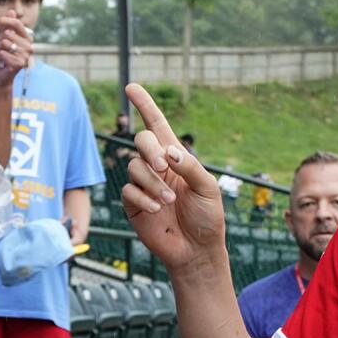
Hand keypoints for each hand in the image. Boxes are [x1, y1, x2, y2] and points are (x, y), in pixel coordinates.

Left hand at [0, 11, 33, 86]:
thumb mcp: (3, 40)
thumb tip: (11, 11)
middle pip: (7, 33)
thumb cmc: (3, 58)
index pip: (17, 24)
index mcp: (27, 39)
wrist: (2, 77)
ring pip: (3, 43)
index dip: (4, 20)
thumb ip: (7, 26)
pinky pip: (1, 54)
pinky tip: (0, 63)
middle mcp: (29, 47)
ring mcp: (25, 56)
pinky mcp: (19, 64)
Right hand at [118, 84, 225, 270]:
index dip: (144, 105)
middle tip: (162, 166)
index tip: (131, 87)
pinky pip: (129, 191)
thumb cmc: (207, 217)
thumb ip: (190, 166)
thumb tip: (168, 151)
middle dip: (149, 149)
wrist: (197, 250)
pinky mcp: (134, 205)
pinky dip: (142, 198)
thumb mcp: (208, 188)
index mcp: (176, 157)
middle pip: (141, 141)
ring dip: (151, 182)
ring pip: (134, 167)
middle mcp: (157, 167)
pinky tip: (156, 209)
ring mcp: (143, 185)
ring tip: (168, 200)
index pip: (157, 125)